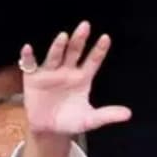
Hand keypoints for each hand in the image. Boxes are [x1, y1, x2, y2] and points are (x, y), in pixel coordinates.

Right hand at [18, 21, 131, 136]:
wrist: (49, 130)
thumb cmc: (71, 121)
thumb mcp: (91, 120)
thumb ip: (108, 115)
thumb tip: (128, 114)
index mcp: (83, 78)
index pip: (93, 61)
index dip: (99, 50)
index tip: (106, 38)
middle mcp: (67, 71)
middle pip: (74, 52)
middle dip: (79, 40)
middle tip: (85, 26)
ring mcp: (50, 73)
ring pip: (55, 56)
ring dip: (58, 46)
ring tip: (64, 36)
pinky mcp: (33, 78)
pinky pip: (30, 65)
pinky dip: (28, 57)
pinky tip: (28, 49)